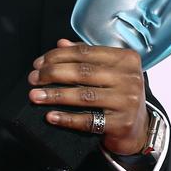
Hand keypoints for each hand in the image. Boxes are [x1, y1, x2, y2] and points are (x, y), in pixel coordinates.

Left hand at [27, 38, 147, 155]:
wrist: (138, 128)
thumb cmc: (118, 94)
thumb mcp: (108, 71)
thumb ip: (86, 56)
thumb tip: (61, 43)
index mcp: (126, 59)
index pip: (85, 52)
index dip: (57, 56)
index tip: (38, 63)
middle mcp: (130, 78)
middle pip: (82, 72)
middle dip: (52, 74)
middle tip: (33, 79)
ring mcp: (127, 101)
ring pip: (84, 95)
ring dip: (55, 95)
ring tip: (34, 96)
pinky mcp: (122, 123)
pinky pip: (89, 120)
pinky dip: (67, 118)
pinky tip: (50, 116)